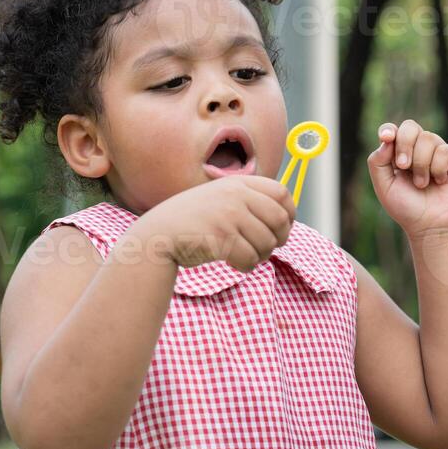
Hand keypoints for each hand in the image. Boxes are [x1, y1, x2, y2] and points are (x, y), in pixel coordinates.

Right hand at [135, 176, 294, 271]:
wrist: (157, 235)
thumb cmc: (193, 221)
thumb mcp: (220, 198)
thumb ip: (248, 200)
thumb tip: (287, 216)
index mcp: (237, 183)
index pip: (281, 192)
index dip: (290, 212)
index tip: (285, 226)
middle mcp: (235, 195)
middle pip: (279, 219)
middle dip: (279, 238)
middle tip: (268, 248)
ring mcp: (228, 215)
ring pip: (267, 242)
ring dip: (261, 255)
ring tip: (247, 255)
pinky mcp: (221, 238)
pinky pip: (250, 258)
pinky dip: (247, 266)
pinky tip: (235, 264)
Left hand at [367, 120, 447, 238]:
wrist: (431, 225)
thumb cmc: (407, 208)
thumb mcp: (384, 187)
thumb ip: (378, 162)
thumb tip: (387, 139)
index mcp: (398, 154)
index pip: (393, 131)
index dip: (389, 130)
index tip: (386, 137)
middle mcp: (418, 149)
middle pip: (410, 127)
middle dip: (404, 145)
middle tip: (403, 166)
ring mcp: (437, 152)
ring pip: (428, 138)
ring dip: (421, 164)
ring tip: (422, 184)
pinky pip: (444, 150)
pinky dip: (438, 168)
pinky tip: (439, 181)